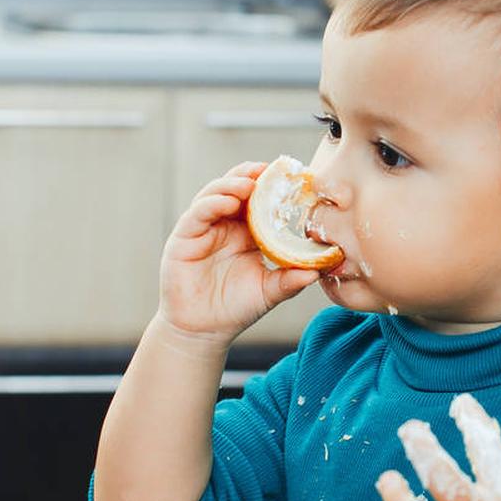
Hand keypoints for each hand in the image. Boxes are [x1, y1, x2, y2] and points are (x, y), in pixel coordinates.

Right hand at [157, 160, 320, 343]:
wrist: (204, 331)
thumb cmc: (235, 309)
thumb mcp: (269, 291)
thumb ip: (290, 280)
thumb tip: (317, 271)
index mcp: (246, 232)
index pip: (257, 200)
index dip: (270, 186)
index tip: (290, 176)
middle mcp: (223, 225)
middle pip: (235, 188)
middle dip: (250, 175)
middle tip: (268, 169)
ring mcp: (202, 229)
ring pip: (214, 194)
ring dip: (231, 185)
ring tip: (250, 184)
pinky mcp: (184, 238)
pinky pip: (197, 214)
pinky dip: (212, 204)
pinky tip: (228, 203)